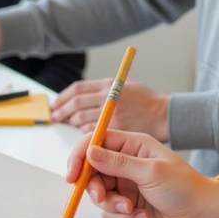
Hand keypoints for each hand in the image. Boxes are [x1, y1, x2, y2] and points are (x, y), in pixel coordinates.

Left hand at [52, 78, 168, 140]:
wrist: (163, 115)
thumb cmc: (145, 101)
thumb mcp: (125, 85)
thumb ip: (105, 89)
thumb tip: (80, 95)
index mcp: (110, 85)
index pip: (78, 89)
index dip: (62, 97)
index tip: (55, 104)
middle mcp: (109, 98)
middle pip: (76, 104)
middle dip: (61, 112)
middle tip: (55, 116)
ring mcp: (112, 115)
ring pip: (81, 120)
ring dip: (72, 123)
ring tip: (70, 123)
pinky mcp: (116, 130)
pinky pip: (93, 132)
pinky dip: (85, 132)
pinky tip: (86, 132)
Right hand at [66, 129, 218, 217]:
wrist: (201, 216)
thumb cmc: (184, 187)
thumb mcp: (151, 172)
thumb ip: (118, 163)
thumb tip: (89, 151)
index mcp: (133, 145)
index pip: (96, 142)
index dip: (80, 156)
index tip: (72, 176)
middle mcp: (127, 162)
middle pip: (92, 170)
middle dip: (94, 187)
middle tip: (101, 197)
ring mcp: (126, 184)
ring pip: (98, 194)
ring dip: (111, 205)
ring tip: (131, 209)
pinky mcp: (127, 204)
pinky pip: (109, 212)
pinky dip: (121, 216)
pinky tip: (141, 215)